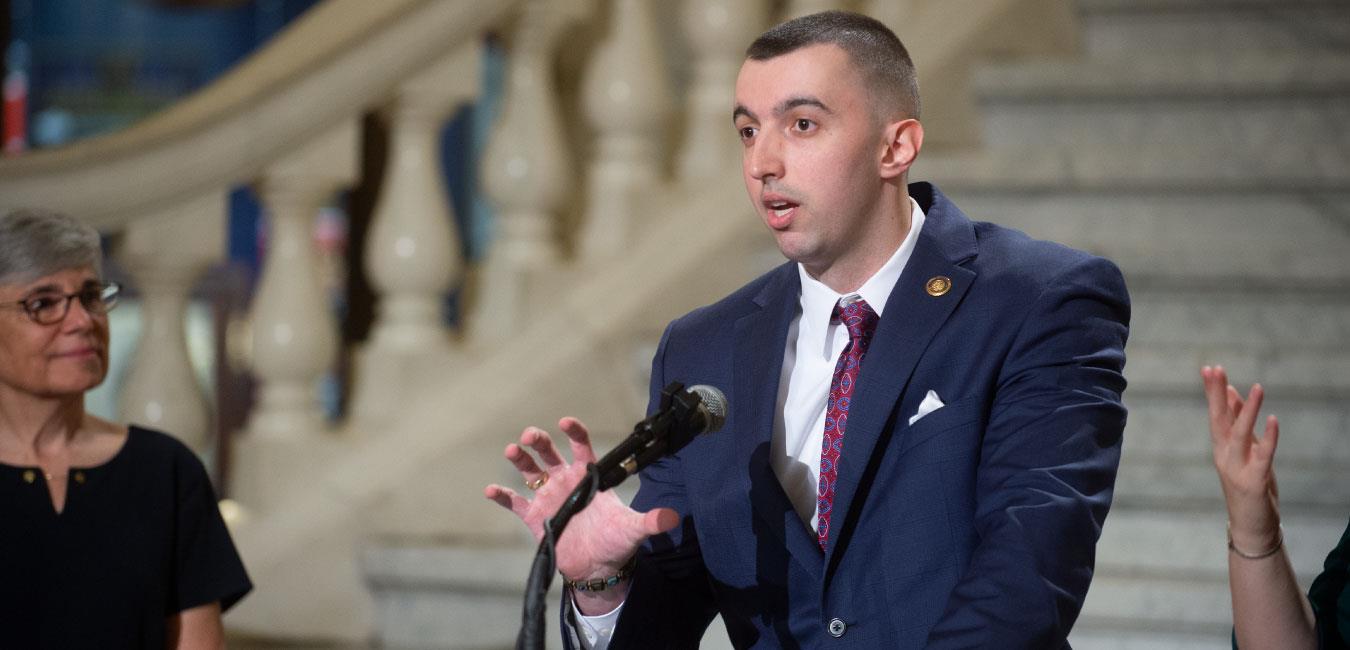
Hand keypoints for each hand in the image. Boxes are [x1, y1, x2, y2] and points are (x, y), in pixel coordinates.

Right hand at [484, 417, 678, 610]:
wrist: (598, 569)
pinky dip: (503, 496)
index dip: (574, 432)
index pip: (581, 448)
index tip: (565, 422)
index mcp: (588, 477)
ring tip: (512, 451)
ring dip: (520, 460)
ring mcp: (548, 497)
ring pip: (530, 472)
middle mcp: (566, 482)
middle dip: (539, 441)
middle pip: (549, 454)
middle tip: (530, 435)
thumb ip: (650, 521)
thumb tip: (673, 517)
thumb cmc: (616, 543)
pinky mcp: (535, 517)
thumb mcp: (633, 529)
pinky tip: (491, 490)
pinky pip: (515, 503)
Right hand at [1201, 365, 1280, 549]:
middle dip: (1217, 394)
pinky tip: (1273, 420)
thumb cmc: (1248, 484)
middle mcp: (1224, 454)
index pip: (1215, 413)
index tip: (1209, 368)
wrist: (1250, 524)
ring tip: (1257, 388)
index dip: (1212, 392)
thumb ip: (1236, 423)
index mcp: (1221, 446)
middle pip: (1219, 419)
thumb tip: (1233, 393)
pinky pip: (1263, 455)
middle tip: (1215, 370)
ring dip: (1247, 410)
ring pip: (1240, 434)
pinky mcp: (1254, 481)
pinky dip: (1269, 437)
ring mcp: (1237, 468)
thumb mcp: (1242, 450)